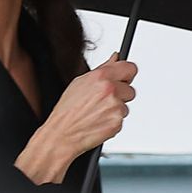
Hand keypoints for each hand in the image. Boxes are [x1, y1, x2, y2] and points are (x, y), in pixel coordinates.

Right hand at [14, 54, 137, 184]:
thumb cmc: (67, 110)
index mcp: (101, 76)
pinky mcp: (117, 122)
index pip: (130, 68)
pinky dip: (113, 122)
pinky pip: (122, 119)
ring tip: (97, 113)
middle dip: (121, 95)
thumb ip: (103, 68)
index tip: (124, 79)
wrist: (61, 134)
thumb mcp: (80, 82)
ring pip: (126, 106)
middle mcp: (110, 89)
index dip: (127, 75)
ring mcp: (115, 106)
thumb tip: (116, 57)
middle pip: (130, 89)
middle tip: (103, 102)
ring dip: (116, 110)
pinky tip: (99, 122)